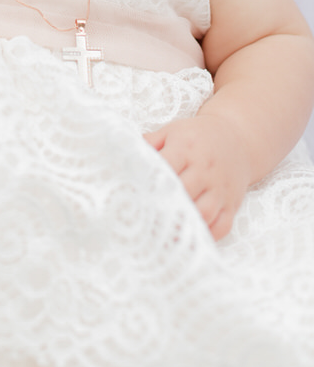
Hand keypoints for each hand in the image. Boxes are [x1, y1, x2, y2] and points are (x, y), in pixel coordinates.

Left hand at [143, 114, 251, 240]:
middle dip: (165, 205)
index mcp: (186, 148)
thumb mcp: (172, 131)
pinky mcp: (232, 203)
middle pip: (184, 192)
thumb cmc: (198, 136)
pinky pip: (222, 225)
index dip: (152, 180)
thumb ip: (150, 142)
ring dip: (185, 223)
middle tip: (145, 219)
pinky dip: (207, 235)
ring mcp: (220, 188)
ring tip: (164, 232)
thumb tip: (128, 155)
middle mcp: (205, 169)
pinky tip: (190, 236)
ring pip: (204, 212)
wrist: (237, 138)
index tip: (135, 194)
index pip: (167, 165)